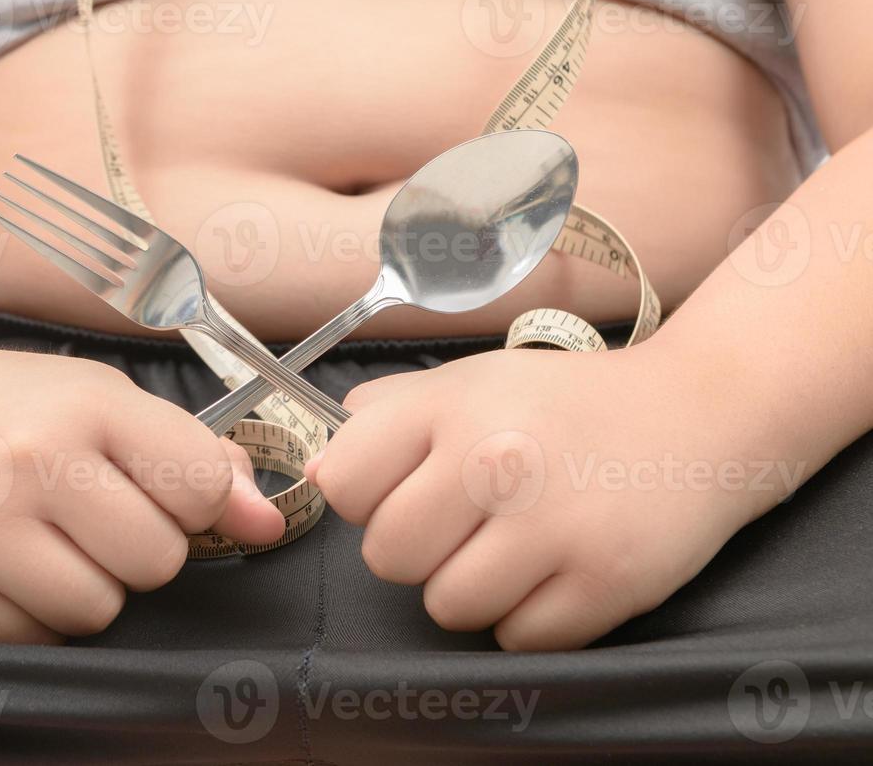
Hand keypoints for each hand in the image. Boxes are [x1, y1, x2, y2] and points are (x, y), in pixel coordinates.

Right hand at [0, 343, 284, 643]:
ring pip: (97, 611)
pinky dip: (36, 617)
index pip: (200, 486)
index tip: (162, 490)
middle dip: (141, 551)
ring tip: (52, 544)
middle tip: (95, 519)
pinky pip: (35, 641)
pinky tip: (12, 567)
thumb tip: (266, 524)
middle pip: (155, 562)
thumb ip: (195, 457)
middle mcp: (32, 461)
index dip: (195, 502)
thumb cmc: (20, 409)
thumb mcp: (110, 403)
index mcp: (89, 406)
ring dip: (89, 590)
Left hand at [305, 344, 801, 649]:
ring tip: (513, 548)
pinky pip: (519, 639)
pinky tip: (557, 571)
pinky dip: (532, 618)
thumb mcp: (474, 380)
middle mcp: (496, 461)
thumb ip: (389, 415)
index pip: (342, 484)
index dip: (365, 498)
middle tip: (464, 526)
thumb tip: (316, 466)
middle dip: (417, 551)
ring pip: (448, 607)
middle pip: (388, 557)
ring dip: (473, 589)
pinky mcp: (607, 582)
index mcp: (452, 406)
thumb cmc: (568, 404)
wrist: (702, 413)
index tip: (403, 490)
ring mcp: (553, 526)